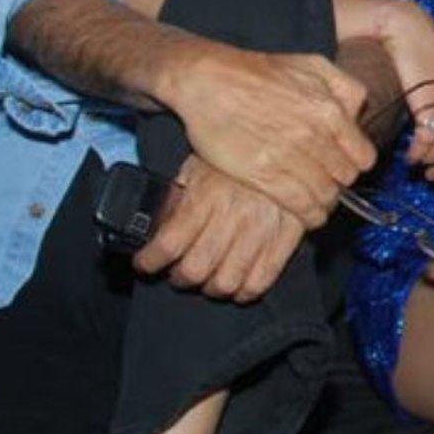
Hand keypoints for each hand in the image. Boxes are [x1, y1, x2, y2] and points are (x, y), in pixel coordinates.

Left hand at [131, 156, 306, 302]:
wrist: (289, 142)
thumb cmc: (239, 152)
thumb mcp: (197, 164)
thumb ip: (176, 196)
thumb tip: (157, 226)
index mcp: (205, 196)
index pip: (168, 244)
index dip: (149, 261)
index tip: (143, 263)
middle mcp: (232, 217)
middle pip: (195, 270)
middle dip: (178, 278)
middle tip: (175, 273)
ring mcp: (261, 230)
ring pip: (227, 282)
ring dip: (209, 288)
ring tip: (205, 280)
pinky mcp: (287, 239)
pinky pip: (261, 281)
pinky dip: (244, 291)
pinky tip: (235, 284)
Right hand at [160, 39, 373, 225]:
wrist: (206, 81)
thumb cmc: (255, 71)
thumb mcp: (311, 64)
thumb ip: (345, 87)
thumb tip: (358, 113)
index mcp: (330, 110)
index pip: (363, 157)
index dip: (354, 162)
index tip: (341, 163)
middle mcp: (315, 136)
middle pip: (346, 178)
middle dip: (338, 181)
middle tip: (325, 179)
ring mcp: (290, 158)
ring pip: (326, 196)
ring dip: (324, 201)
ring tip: (315, 198)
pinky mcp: (265, 176)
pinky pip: (302, 207)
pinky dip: (309, 216)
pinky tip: (306, 214)